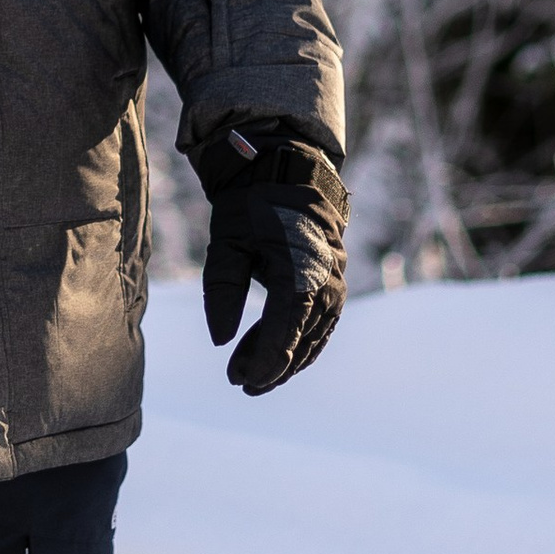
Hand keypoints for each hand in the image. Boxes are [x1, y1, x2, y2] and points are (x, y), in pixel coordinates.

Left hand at [195, 125, 347, 395]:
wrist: (289, 170)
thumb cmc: (254, 204)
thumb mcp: (227, 242)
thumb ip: (222, 292)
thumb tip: (220, 341)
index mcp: (300, 275)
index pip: (284, 335)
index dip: (264, 364)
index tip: (240, 380)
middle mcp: (326, 285)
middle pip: (301, 343)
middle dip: (271, 368)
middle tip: (238, 382)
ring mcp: (334, 285)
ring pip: (312, 338)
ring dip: (283, 359)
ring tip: (248, 375)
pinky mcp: (333, 283)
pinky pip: (318, 324)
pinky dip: (296, 342)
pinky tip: (271, 353)